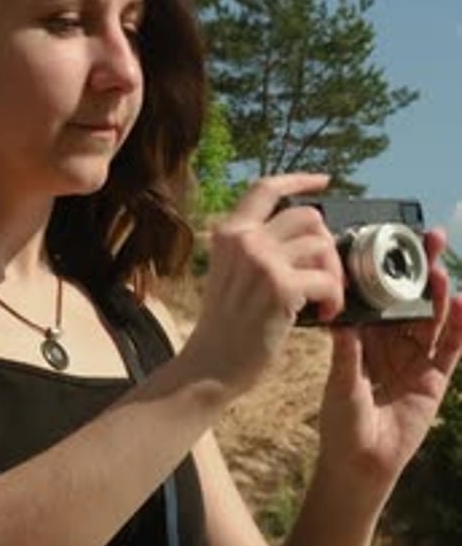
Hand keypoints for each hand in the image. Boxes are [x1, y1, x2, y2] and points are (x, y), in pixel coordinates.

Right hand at [184, 173, 343, 396]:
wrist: (211, 365)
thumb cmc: (225, 328)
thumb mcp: (229, 274)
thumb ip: (257, 250)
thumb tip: (309, 239)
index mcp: (229, 233)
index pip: (266, 189)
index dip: (300, 180)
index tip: (323, 182)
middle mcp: (245, 240)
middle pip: (308, 217)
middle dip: (328, 245)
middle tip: (328, 275)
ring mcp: (262, 261)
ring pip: (322, 246)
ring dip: (334, 275)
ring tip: (326, 300)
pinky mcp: (281, 287)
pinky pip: (328, 280)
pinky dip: (335, 299)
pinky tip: (327, 314)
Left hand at [317, 228, 461, 509]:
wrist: (362, 463)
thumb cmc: (342, 423)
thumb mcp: (342, 386)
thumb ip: (347, 356)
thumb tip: (342, 323)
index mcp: (364, 338)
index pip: (379, 296)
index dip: (386, 270)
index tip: (389, 242)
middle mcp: (391, 343)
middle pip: (410, 299)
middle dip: (419, 269)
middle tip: (428, 238)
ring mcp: (415, 358)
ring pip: (431, 318)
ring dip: (438, 293)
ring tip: (440, 268)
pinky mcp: (434, 377)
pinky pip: (450, 347)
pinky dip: (459, 327)